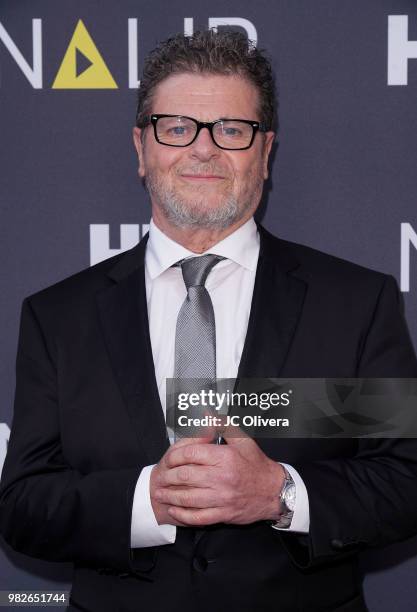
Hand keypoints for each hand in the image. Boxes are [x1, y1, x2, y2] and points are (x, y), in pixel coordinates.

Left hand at [151, 428, 284, 526]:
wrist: (274, 491)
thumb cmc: (257, 465)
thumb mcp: (243, 440)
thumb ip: (223, 425)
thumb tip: (207, 413)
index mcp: (225, 457)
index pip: (192, 453)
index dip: (176, 455)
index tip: (169, 458)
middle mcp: (222, 478)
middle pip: (186, 476)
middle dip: (169, 476)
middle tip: (161, 476)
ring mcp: (222, 498)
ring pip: (189, 498)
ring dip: (171, 496)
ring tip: (161, 493)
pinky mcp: (224, 514)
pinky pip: (199, 517)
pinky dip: (184, 515)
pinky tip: (175, 510)